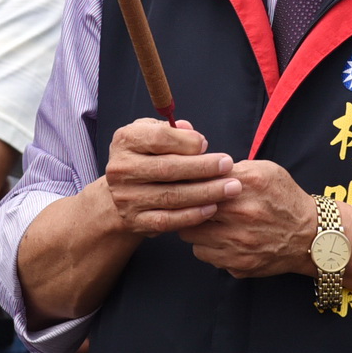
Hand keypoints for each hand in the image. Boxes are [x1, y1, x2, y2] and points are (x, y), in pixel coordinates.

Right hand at [102, 118, 240, 235]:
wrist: (121, 192)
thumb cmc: (146, 157)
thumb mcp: (151, 135)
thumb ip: (173, 131)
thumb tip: (195, 137)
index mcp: (126, 141)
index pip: (158, 138)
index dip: (186, 141)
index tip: (206, 144)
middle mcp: (121, 169)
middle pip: (167, 168)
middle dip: (203, 168)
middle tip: (228, 165)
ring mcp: (126, 198)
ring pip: (171, 196)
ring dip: (205, 192)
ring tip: (230, 188)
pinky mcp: (134, 221)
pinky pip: (167, 220)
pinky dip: (192, 216)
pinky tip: (211, 208)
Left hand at [182, 160, 317, 277]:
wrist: (310, 236)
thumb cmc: (285, 199)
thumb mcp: (266, 170)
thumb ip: (233, 168)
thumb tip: (203, 169)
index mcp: (246, 185)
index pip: (199, 182)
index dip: (191, 184)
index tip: (190, 185)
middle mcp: (241, 214)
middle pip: (190, 209)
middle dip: (190, 205)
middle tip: (195, 204)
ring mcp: (238, 243)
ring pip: (190, 235)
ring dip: (196, 228)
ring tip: (209, 223)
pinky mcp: (238, 264)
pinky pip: (203, 255)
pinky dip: (207, 247)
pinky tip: (219, 239)